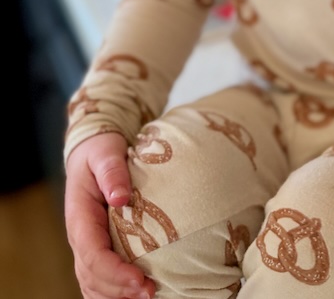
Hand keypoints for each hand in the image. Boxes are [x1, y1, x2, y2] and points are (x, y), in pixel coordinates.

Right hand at [64, 132, 154, 298]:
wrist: (92, 151)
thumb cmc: (100, 151)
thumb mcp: (106, 153)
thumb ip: (112, 172)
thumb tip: (121, 197)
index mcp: (80, 218)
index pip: (93, 255)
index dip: (115, 272)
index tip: (140, 279)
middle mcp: (80, 237)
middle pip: (93, 276)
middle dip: (120, 289)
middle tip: (151, 291)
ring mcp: (87, 245)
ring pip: (93, 284)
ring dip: (117, 295)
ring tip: (148, 295)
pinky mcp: (97, 247)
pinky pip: (98, 280)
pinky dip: (113, 292)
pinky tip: (134, 294)